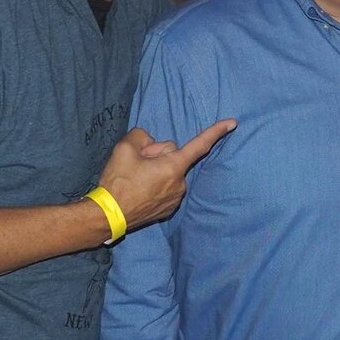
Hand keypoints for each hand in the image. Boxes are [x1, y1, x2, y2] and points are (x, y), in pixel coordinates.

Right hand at [97, 119, 236, 228]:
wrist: (107, 216)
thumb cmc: (117, 182)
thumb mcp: (124, 148)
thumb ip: (141, 136)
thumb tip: (149, 143)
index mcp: (173, 167)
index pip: (199, 145)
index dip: (216, 131)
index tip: (233, 123)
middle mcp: (180, 184)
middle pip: (173, 156)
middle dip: (157, 156)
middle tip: (136, 164)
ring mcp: (175, 199)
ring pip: (169, 173)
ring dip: (156, 171)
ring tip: (134, 180)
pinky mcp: (167, 210)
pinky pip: (165, 187)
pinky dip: (154, 185)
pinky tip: (138, 191)